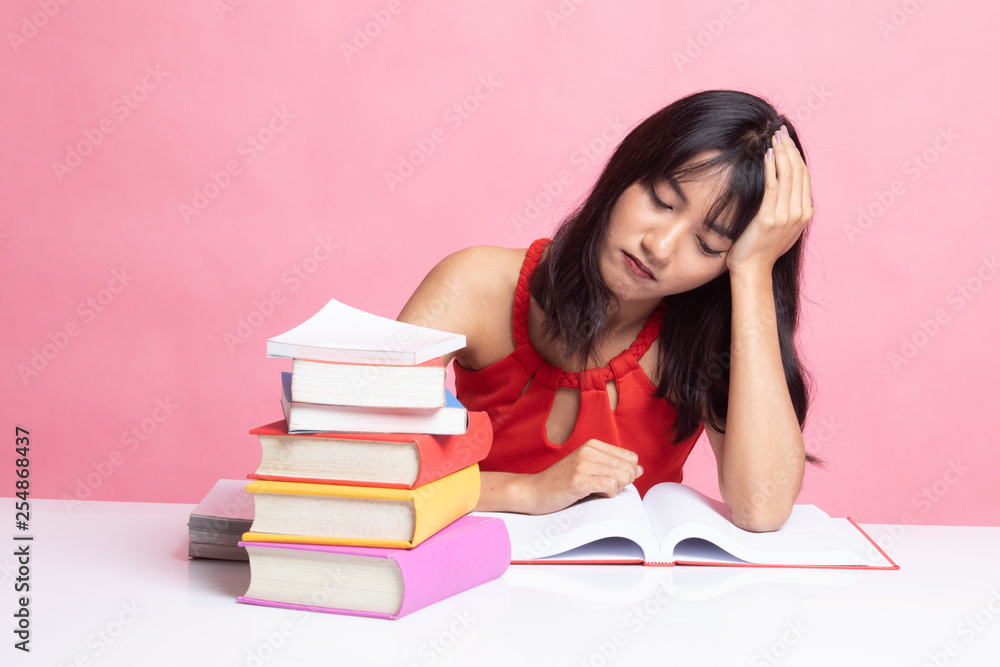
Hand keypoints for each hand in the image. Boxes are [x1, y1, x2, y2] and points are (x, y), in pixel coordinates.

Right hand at [523, 439, 642, 514]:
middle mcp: (589, 450)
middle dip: (622, 484)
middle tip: (603, 489)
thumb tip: (640, 469)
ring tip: (597, 492)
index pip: (631, 458)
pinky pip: (611, 487)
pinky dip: (608, 495)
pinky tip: (594, 495)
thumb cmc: (561, 483)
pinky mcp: (579, 480)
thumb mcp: (588, 468)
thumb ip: (613, 467)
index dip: (627, 473)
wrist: (534, 491)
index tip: (611, 481)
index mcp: (593, 445)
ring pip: (623, 477)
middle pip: (629, 469)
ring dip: (615, 490)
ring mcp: (583, 464)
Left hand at [725, 125, 813, 275]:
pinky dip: (771, 167)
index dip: (797, 155)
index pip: (805, 176)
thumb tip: (789, 192)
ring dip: (782, 152)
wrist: (753, 269)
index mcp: (805, 213)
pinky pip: (773, 186)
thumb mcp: (784, 228)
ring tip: (775, 137)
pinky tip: (767, 154)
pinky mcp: (770, 217)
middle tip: (781, 130)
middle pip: (799, 172)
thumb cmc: (762, 249)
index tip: (788, 140)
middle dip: (790, 148)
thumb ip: (790, 209)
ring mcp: (787, 215)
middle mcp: (800, 212)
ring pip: (788, 175)